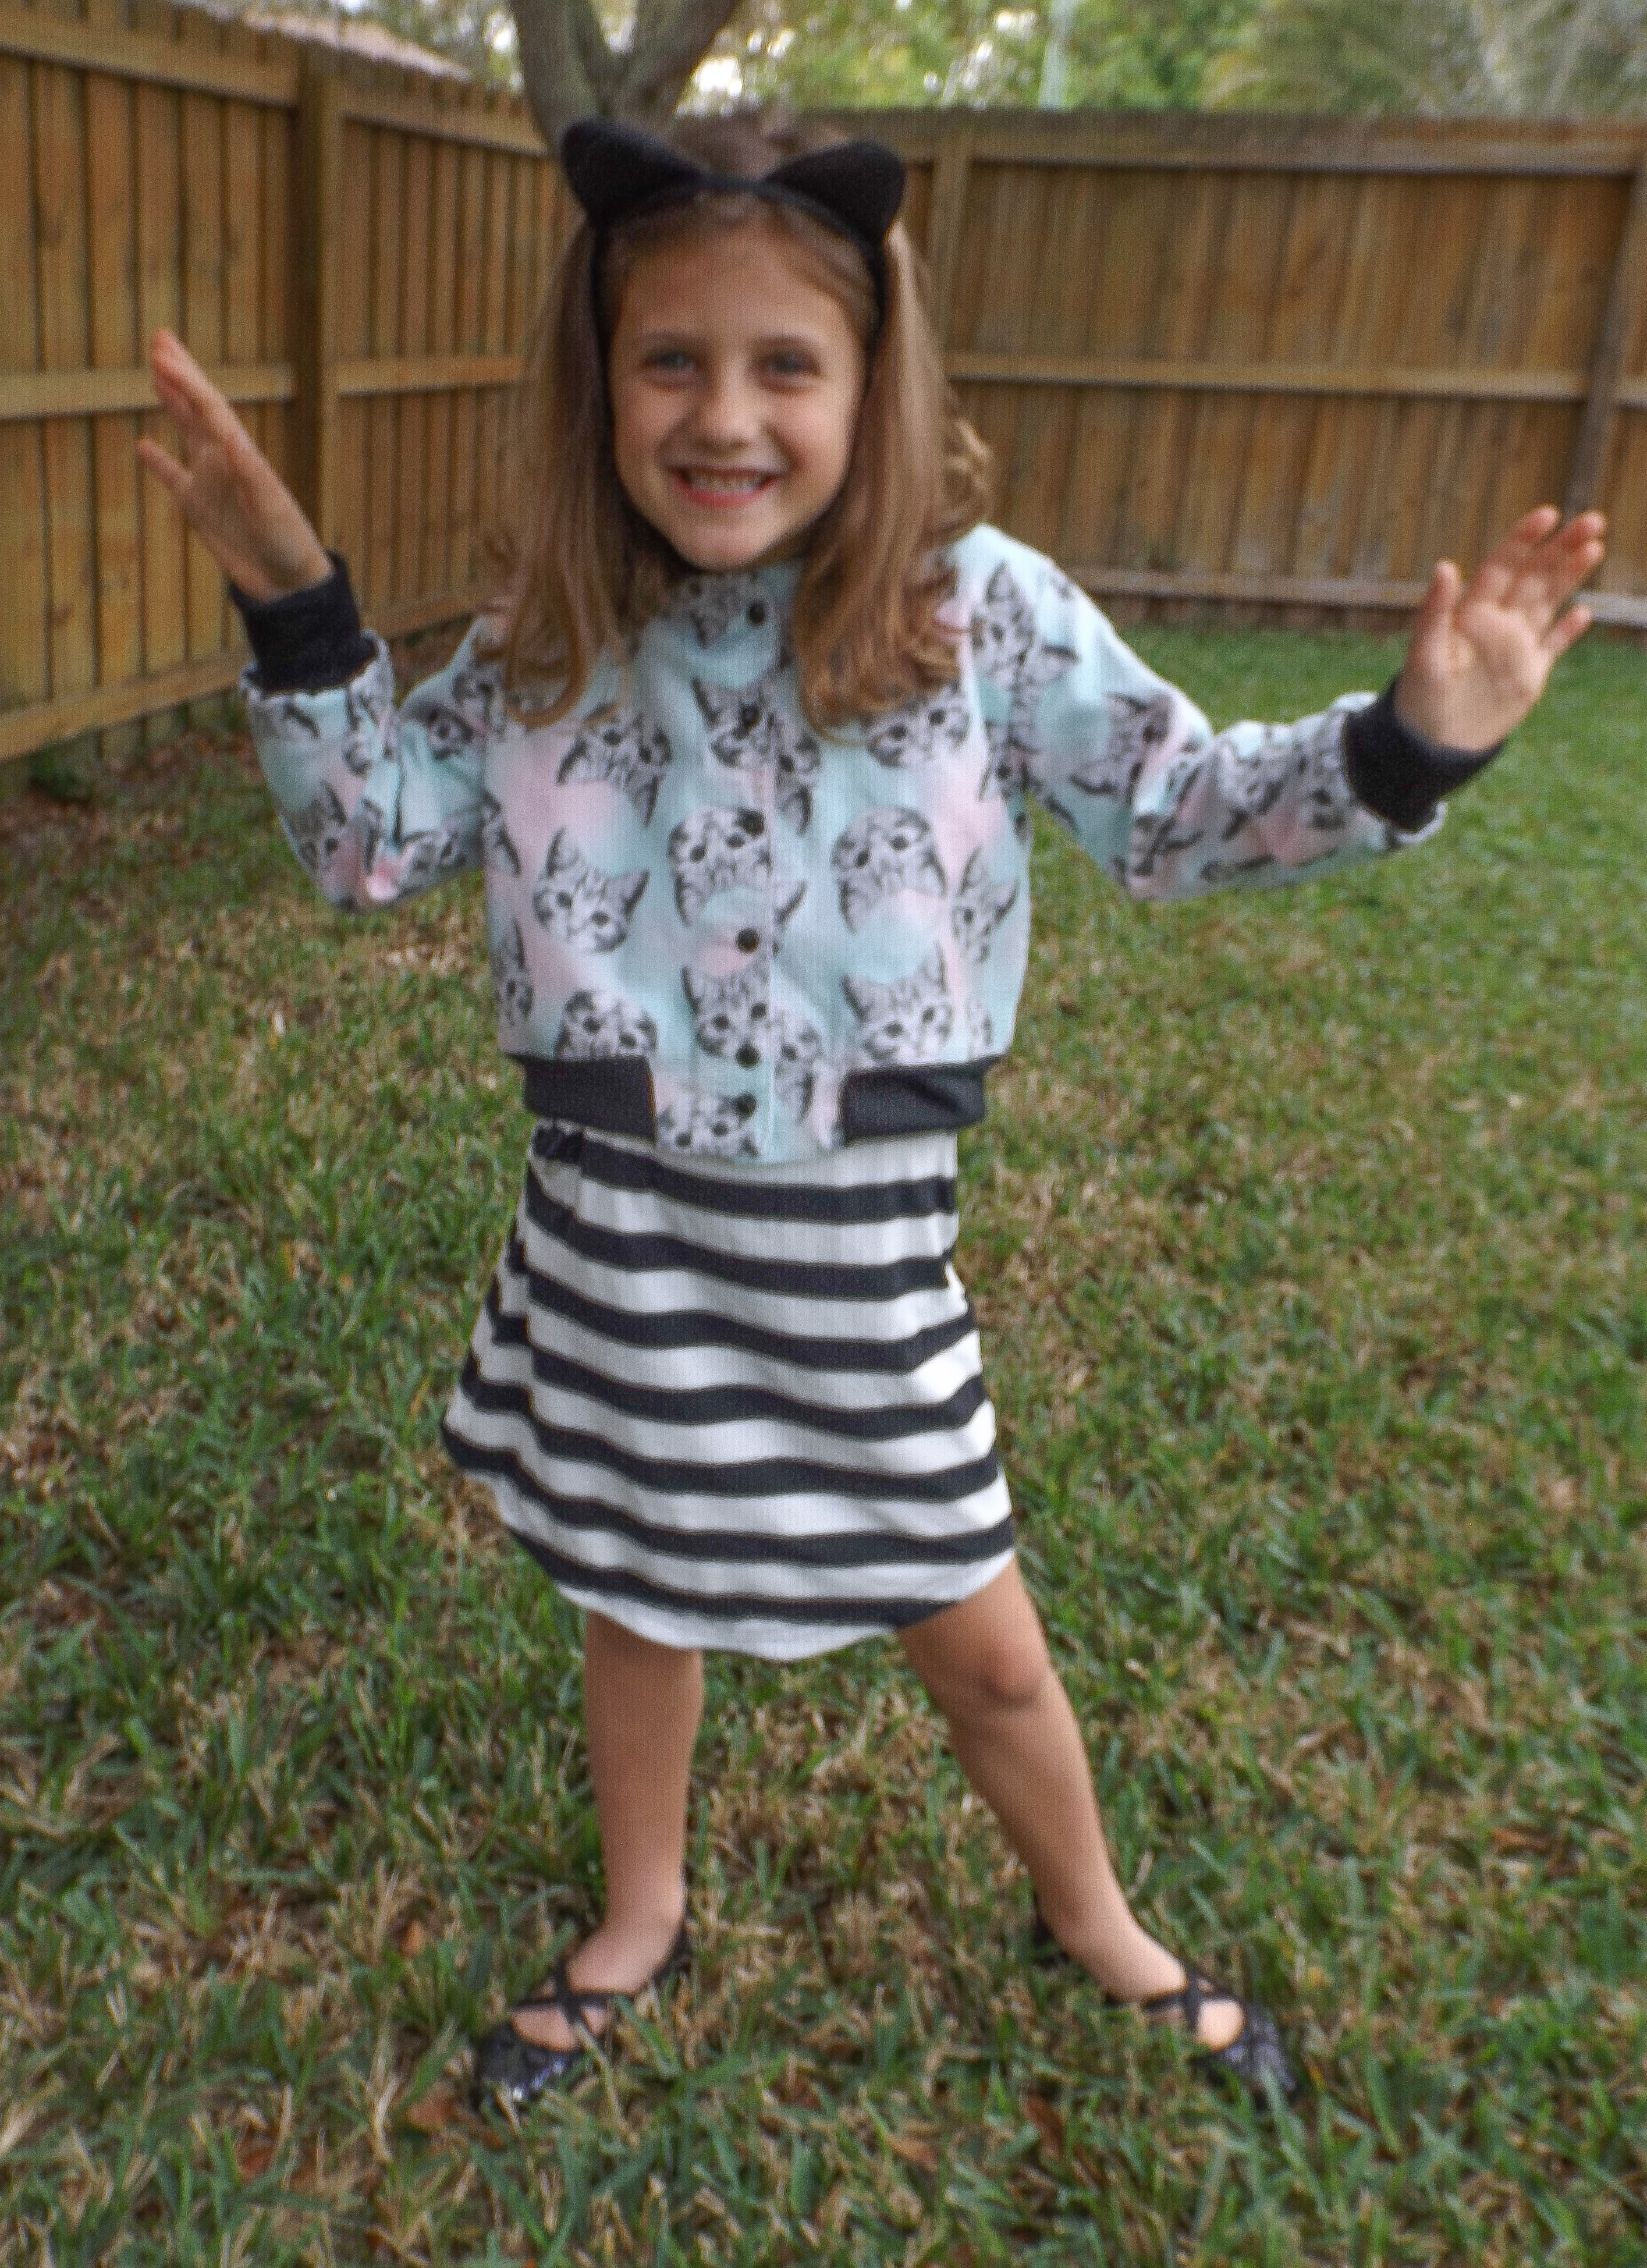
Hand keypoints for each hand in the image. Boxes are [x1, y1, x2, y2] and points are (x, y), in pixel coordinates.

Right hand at [137, 329, 332, 602]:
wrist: (288, 583)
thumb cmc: (288, 543)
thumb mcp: (272, 508)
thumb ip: (251, 473)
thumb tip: (230, 435)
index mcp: (241, 455)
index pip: (209, 407)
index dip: (185, 379)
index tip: (161, 354)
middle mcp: (224, 460)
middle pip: (197, 406)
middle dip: (180, 373)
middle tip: (160, 337)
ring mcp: (210, 481)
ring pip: (185, 431)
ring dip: (171, 402)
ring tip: (155, 372)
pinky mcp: (200, 508)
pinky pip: (173, 477)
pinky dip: (158, 462)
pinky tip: (143, 444)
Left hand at [1395, 506, 1605, 749]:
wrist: (1432, 744)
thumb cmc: (1419, 698)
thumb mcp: (1424, 654)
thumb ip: (1435, 611)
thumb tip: (1445, 565)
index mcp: (1472, 612)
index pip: (1503, 566)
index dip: (1524, 540)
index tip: (1548, 514)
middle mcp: (1497, 622)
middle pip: (1534, 576)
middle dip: (1562, 547)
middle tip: (1593, 520)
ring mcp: (1516, 646)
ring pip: (1549, 602)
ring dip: (1571, 575)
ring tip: (1594, 547)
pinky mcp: (1529, 674)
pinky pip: (1553, 645)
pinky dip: (1569, 630)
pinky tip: (1585, 612)